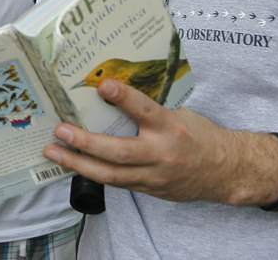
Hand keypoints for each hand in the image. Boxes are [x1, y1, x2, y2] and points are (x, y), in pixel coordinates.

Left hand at [41, 79, 246, 203]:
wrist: (224, 171)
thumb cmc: (198, 135)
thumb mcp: (179, 112)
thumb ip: (149, 105)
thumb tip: (112, 88)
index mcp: (171, 127)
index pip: (145, 111)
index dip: (124, 98)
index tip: (103, 85)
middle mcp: (162, 153)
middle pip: (119, 152)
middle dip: (86, 143)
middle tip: (61, 131)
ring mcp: (154, 176)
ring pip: (112, 175)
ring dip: (78, 164)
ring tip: (54, 152)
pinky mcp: (149, 190)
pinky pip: (117, 183)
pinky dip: (93, 173)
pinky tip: (73, 164)